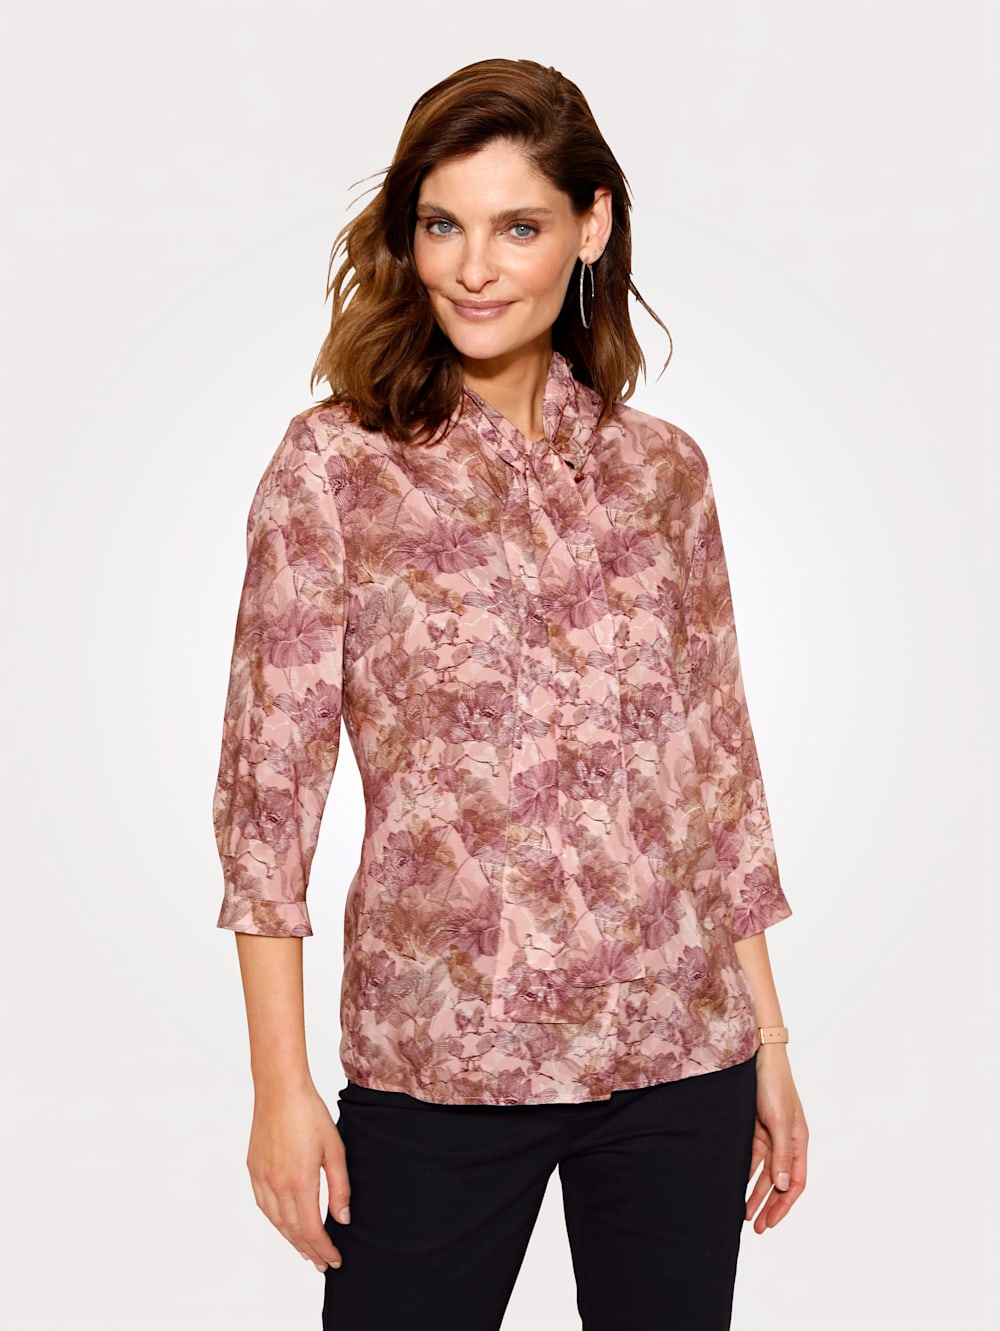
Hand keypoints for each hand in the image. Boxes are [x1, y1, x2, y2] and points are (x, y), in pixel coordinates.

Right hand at [246, 1085, 351, 1271]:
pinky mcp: (253, 1169)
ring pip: (276, 1222)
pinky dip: (276, 1221)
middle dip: (309, 1251)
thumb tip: (343, 1219)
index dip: (324, 1249)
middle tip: (322, 1263)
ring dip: (291, 1240)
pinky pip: (263, 1205)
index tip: (335, 1260)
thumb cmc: (310, 1114)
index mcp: (300, 1181)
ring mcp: (262, 1178)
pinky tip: (285, 1224)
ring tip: (306, 1250)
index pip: (312, 1230)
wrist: (279, 1090)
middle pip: (293, 1231)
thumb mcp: (335, 1149)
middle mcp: (277, 1185)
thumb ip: (340, 1187)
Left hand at [745, 1045, 807, 1233]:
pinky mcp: (753, 1126)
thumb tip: (782, 1186)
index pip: (795, 1181)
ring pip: (762, 1172)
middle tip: (756, 1227)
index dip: (784, 1205)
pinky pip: (749, 1156)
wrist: (756, 1054)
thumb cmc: (773, 1083)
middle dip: (768, 1205)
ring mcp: (769, 1134)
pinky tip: (733, 1185)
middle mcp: (786, 1140)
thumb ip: (781, 1153)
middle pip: (778, 1181)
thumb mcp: (778, 1120)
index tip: (770, 1223)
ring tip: (743, 1214)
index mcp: (798, 1140)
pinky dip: (744, 1172)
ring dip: (754, 1193)